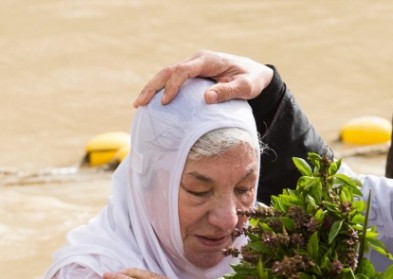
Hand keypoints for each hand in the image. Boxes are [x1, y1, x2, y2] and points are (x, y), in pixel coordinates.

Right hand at [134, 50, 273, 106]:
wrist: (253, 73)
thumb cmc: (250, 80)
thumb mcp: (245, 87)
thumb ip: (227, 91)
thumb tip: (206, 98)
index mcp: (208, 60)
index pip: (184, 70)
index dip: (173, 85)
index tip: (165, 101)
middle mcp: (196, 60)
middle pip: (169, 70)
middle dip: (153, 86)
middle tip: (139, 103)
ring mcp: (193, 66)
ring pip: (166, 74)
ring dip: (152, 88)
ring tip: (138, 104)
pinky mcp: (191, 74)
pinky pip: (172, 80)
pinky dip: (160, 90)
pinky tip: (151, 103)